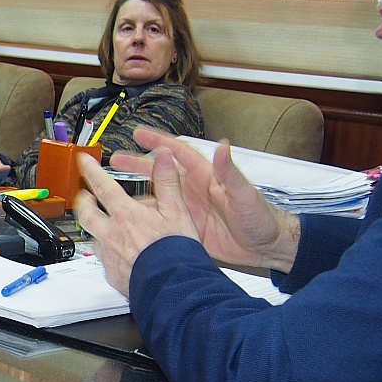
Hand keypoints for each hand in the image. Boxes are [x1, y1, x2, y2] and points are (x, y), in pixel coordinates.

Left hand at [73, 149, 201, 294]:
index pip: (102, 186)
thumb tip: (163, 156)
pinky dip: (108, 254)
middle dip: (82, 201)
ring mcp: (110, 256)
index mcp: (127, 215)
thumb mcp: (178, 211)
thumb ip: (167, 182)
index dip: (91, 170)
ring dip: (95, 229)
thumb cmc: (176, 252)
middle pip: (86, 213)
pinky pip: (104, 261)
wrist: (173, 287)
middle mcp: (112, 234)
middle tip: (84, 195)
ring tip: (102, 227)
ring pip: (93, 238)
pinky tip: (118, 256)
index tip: (83, 161)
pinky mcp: (113, 275)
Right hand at [108, 128, 300, 272]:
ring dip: (137, 191)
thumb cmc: (261, 218)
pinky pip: (162, 220)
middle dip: (138, 163)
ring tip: (115, 188)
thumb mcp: (245, 195)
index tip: (140, 134)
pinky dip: (146, 218)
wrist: (266, 247)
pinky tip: (131, 220)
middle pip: (161, 172)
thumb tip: (223, 147)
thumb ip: (230, 172)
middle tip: (117, 158)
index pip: (179, 154)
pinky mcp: (188, 228)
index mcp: (207, 177)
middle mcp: (195, 190)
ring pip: (157, 196)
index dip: (159, 142)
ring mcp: (190, 209)